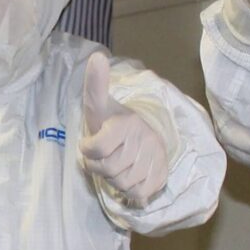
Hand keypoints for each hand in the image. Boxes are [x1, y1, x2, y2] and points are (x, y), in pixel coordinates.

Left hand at [77, 52, 168, 205]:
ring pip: (122, 184)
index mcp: (126, 122)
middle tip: (104, 156)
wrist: (144, 135)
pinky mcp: (162, 175)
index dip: (87, 150)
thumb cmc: (113, 122)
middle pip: (108, 170)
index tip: (90, 143)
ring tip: (117, 164)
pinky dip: (130, 189)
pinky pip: (138, 193)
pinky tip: (130, 174)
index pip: (96, 149)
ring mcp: (156, 158)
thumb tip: (97, 56)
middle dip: (100, 167)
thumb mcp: (99, 105)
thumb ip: (95, 84)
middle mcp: (144, 138)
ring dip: (114, 179)